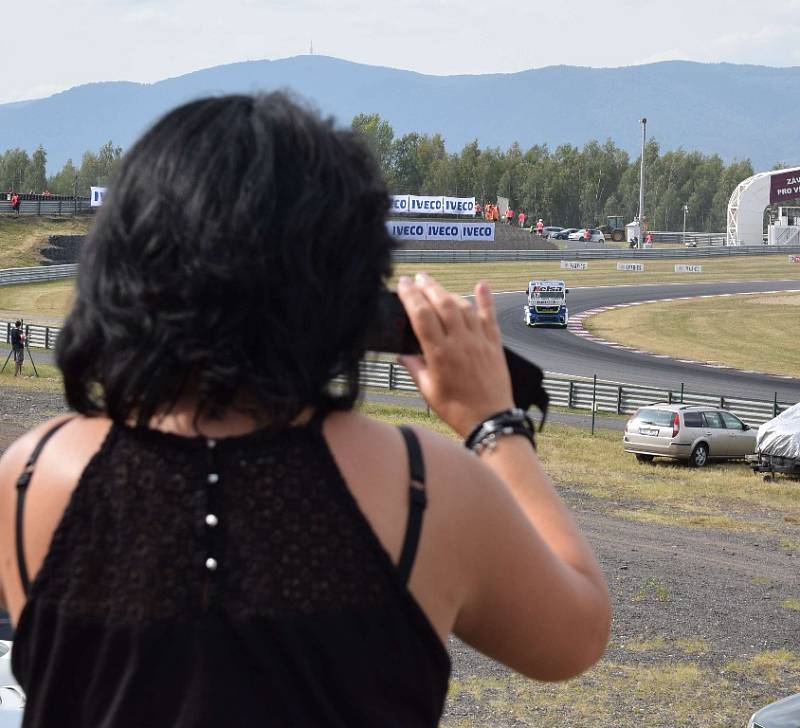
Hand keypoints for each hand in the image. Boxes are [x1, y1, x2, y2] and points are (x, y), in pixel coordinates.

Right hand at [397, 274, 513, 436]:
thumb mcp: (428, 390)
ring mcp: (479, 341)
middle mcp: (460, 342)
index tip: (402, 284)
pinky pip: (489, 316)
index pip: (421, 315)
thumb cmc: (458, 409)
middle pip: (441, 304)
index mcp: (439, 354)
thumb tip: (402, 354)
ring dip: (447, 291)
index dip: (410, 296)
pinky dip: (485, 299)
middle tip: (417, 278)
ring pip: (462, 306)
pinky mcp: (494, 344)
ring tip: (435, 285)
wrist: (490, 420)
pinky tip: (481, 285)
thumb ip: (414, 367)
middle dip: (427, 286)